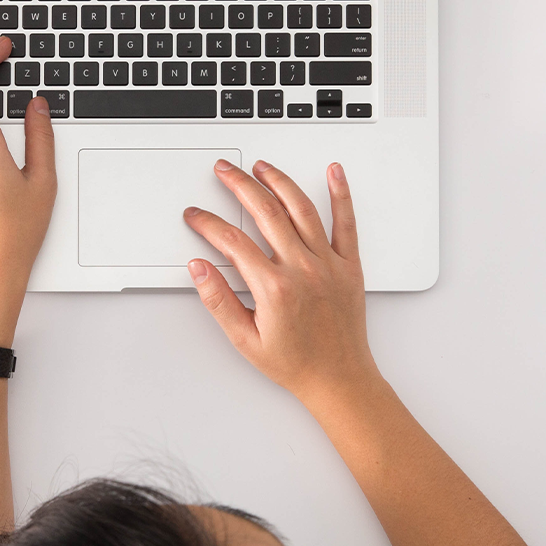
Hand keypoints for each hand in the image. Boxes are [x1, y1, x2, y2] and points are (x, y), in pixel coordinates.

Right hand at [184, 160, 376, 403]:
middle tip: (224, 171)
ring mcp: (328, 264)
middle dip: (239, 185)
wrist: (338, 379)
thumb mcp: (245, 340)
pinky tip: (333, 172)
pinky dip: (341, 194)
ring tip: (262, 166)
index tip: (196, 215)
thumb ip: (219, 301)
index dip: (208, 223)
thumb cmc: (295, 363)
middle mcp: (302, 269)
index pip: (232, 242)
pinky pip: (346, 223)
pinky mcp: (349, 265)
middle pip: (265, 212)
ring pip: (301, 209)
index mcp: (274, 288)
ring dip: (279, 182)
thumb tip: (199, 268)